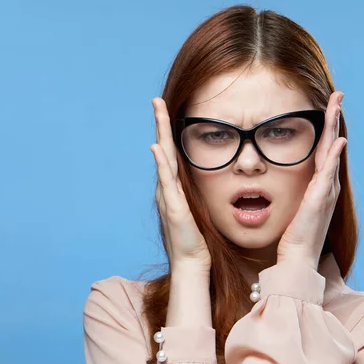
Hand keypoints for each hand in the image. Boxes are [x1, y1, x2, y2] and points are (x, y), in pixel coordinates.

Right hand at [150, 97, 211, 271]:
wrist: (192, 263)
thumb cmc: (198, 239)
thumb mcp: (199, 208)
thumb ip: (197, 192)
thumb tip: (207, 177)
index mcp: (175, 187)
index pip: (171, 153)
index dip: (169, 131)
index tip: (169, 109)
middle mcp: (168, 189)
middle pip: (163, 149)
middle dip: (161, 123)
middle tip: (157, 100)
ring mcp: (168, 197)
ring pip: (163, 159)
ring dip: (160, 133)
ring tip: (157, 110)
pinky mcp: (174, 209)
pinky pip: (166, 182)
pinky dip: (161, 164)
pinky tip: (157, 147)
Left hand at [277, 91, 346, 269]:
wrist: (297, 259)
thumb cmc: (294, 238)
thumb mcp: (294, 209)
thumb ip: (296, 193)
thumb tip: (287, 182)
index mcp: (320, 186)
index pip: (324, 150)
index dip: (327, 128)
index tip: (328, 107)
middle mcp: (326, 186)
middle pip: (331, 145)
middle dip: (333, 119)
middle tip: (338, 95)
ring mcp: (325, 192)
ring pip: (331, 152)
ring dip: (334, 128)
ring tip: (337, 105)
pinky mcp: (318, 201)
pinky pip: (327, 174)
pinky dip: (333, 156)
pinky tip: (337, 141)